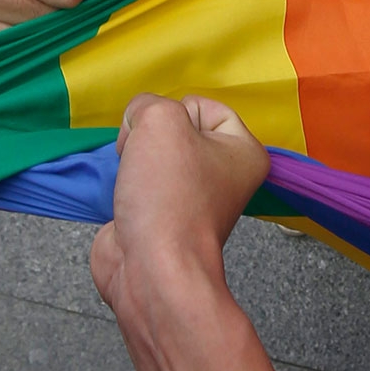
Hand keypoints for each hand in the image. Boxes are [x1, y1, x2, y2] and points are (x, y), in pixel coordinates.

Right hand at [90, 94, 268, 313]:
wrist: (152, 267)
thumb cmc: (168, 195)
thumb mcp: (160, 120)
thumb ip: (147, 103)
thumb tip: (135, 122)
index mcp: (244, 151)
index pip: (201, 105)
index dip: (173, 114)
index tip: (168, 143)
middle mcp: (224, 175)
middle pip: (174, 130)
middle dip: (149, 137)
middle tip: (146, 162)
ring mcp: (193, 199)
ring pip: (153, 155)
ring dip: (135, 160)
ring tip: (135, 182)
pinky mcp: (163, 217)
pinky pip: (140, 182)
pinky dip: (127, 185)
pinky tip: (125, 197)